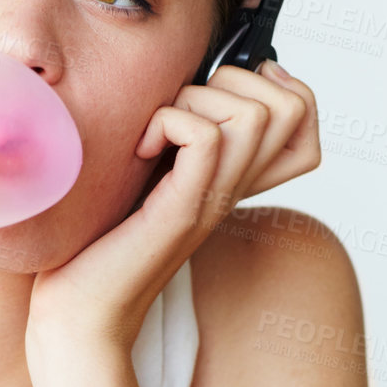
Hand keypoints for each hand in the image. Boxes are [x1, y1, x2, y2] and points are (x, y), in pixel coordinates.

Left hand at [27, 59, 319, 354]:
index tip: (222, 84)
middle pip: (291, 107)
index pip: (303, 116)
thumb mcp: (147, 166)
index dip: (278, 83)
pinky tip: (141, 149)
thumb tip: (179, 75)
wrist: (83, 310)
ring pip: (255, 115)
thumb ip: (173, 128)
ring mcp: (215, 200)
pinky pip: (205, 138)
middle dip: (233, 80)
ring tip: (159, 131)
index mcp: (234, 175)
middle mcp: (236, 187)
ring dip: (198, 99)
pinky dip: (169, 122)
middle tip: (182, 109)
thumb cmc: (100, 239)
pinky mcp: (182, 211)